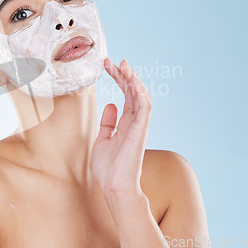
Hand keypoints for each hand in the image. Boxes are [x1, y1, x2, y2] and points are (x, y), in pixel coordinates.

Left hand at [91, 57, 152, 195]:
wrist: (114, 186)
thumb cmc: (109, 168)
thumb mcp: (103, 140)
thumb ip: (108, 123)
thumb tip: (110, 105)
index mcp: (125, 123)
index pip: (125, 95)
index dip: (118, 79)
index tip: (107, 65)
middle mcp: (134, 122)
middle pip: (132, 92)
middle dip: (123, 75)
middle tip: (112, 61)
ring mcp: (139, 125)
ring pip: (141, 96)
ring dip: (133, 80)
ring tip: (124, 65)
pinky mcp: (141, 130)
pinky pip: (144, 107)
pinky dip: (140, 93)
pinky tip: (132, 81)